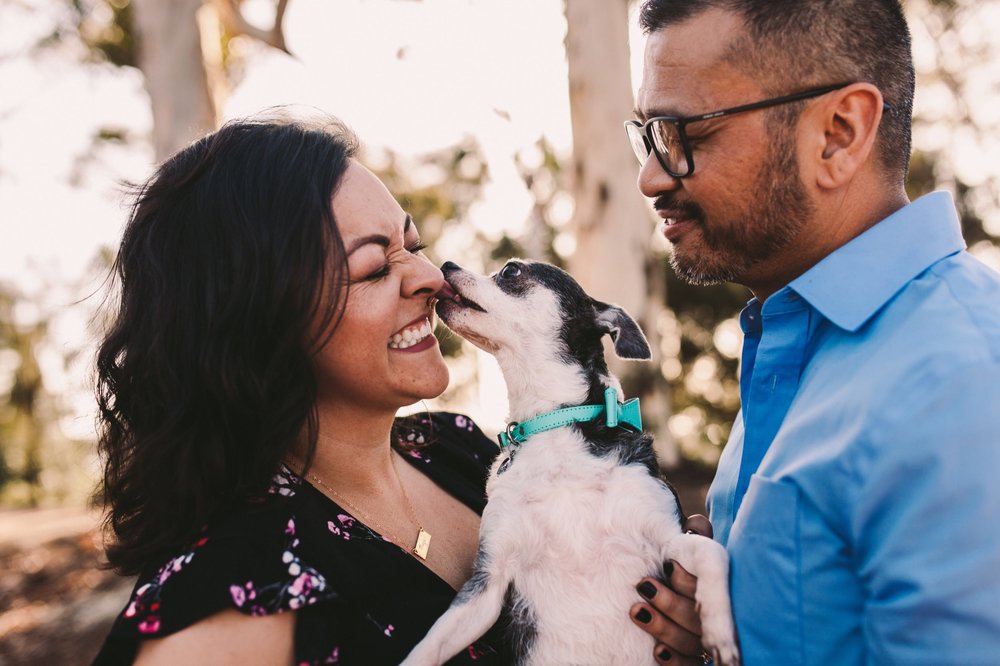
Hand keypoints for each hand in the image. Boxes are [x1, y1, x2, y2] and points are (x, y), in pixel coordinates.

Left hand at [630, 515, 713, 663]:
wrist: (657, 607)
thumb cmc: (676, 573)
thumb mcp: (686, 554)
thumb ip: (695, 539)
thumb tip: (696, 524)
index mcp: (716, 593)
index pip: (711, 592)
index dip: (689, 582)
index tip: (668, 565)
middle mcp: (715, 623)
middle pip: (699, 621)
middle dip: (671, 604)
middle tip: (644, 585)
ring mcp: (704, 646)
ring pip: (691, 645)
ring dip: (663, 628)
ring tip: (635, 611)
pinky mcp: (691, 662)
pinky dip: (673, 661)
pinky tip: (656, 652)